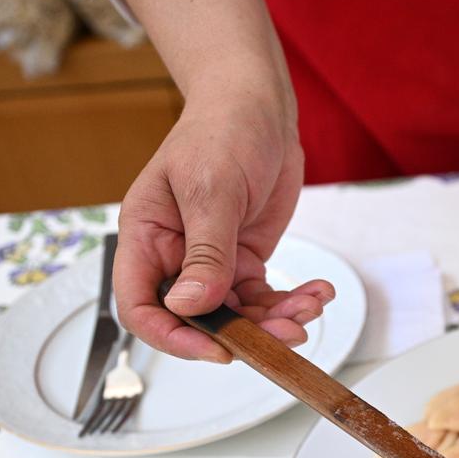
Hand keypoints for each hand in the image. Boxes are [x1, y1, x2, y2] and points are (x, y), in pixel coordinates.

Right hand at [114, 86, 331, 362]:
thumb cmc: (222, 131)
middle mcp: (175, 257)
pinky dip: (291, 301)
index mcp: (147, 239)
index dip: (172, 337)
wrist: (259, 107)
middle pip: (197, 320)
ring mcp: (212, 261)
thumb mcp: (212, 190)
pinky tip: (318, 292)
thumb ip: (205, 252)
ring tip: (311, 306)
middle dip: (244, 333)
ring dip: (276, 320)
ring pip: (237, 315)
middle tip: (289, 331)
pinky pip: (264, 297)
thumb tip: (190, 305)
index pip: (141, 306)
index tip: (216, 350)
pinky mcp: (245, 259)